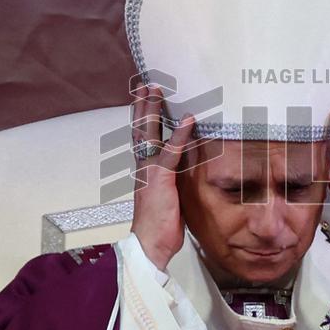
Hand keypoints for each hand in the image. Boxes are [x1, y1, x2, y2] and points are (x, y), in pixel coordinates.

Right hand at [129, 83, 195, 270]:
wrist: (148, 245)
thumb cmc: (159, 227)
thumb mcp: (166, 199)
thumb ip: (171, 182)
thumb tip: (183, 174)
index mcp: (143, 171)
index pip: (140, 139)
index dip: (141, 118)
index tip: (142, 99)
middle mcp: (142, 167)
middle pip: (140, 130)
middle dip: (142, 106)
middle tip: (145, 84)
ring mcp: (149, 171)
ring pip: (149, 134)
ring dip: (154, 110)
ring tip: (158, 90)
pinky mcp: (160, 178)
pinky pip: (171, 152)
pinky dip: (180, 134)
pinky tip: (189, 119)